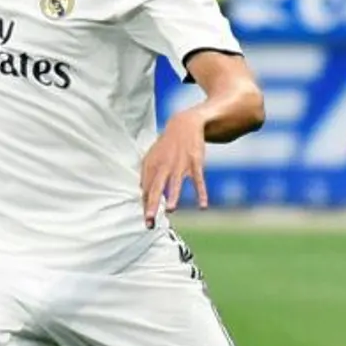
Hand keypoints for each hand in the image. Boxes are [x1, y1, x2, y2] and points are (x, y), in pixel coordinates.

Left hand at [141, 110, 208, 226]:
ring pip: (175, 183)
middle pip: (157, 187)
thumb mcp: (152, 157)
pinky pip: (198, 180)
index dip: (146, 205)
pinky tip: (202, 206)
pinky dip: (201, 193)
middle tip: (149, 220)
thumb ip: (147, 176)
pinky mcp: (194, 162)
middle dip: (153, 204)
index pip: (146, 189)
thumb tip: (142, 195)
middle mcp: (164, 165)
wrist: (184, 124)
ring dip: (173, 196)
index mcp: (151, 165)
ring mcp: (179, 164)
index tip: (147, 220)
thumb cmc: (166, 146)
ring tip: (171, 210)